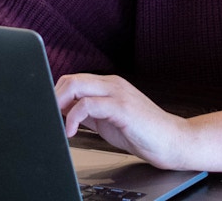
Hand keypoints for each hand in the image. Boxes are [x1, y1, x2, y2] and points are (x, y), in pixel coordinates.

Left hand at [56, 73, 187, 168]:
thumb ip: (89, 113)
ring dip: (60, 104)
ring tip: (58, 123)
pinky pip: (88, 105)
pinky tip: (72, 131)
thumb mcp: (108, 120)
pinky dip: (73, 117)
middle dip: (54, 97)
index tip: (49, 110)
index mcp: (109, 85)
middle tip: (49, 116)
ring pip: (77, 86)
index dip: (57, 93)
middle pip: (71, 79)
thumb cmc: (143, 133)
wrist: (172, 142)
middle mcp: (112, 84)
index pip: (74, 80)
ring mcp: (117, 93)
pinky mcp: (122, 107)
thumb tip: (64, 112)